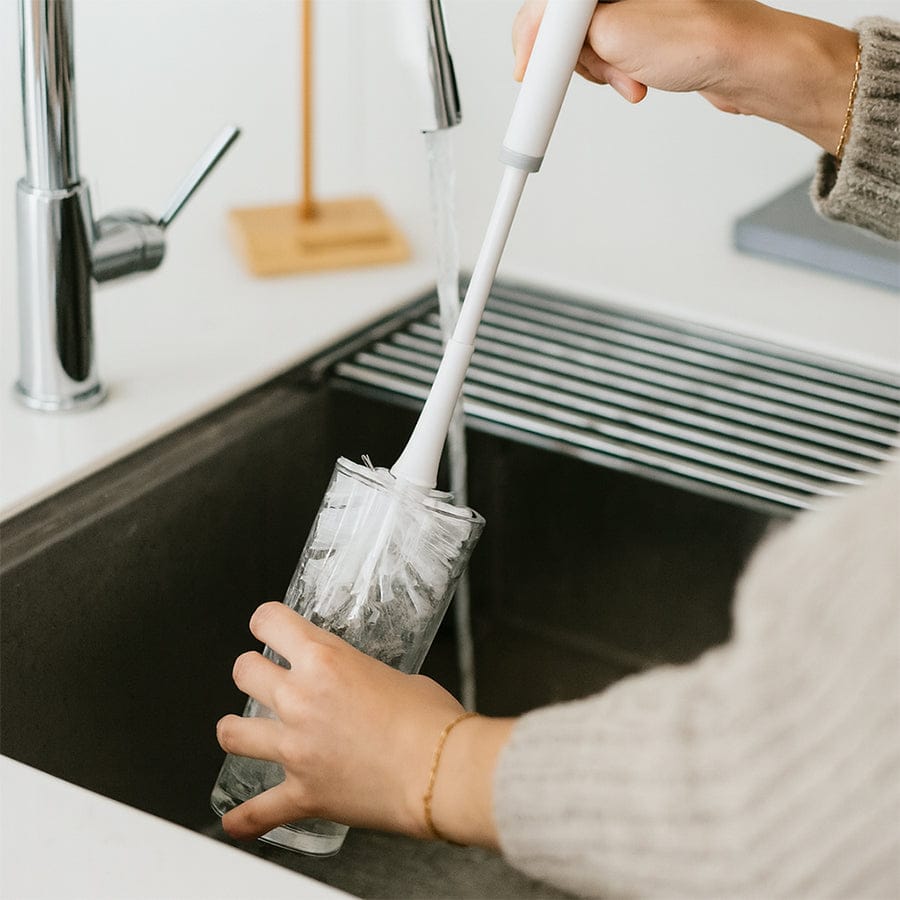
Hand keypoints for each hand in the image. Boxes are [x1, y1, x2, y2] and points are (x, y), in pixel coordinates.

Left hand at [216, 602, 513, 845]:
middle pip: (244, 671)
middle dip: (252, 672)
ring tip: (242, 731)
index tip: (266, 627)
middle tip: (263, 678)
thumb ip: (366, 677)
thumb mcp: (398, 677)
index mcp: (325, 660)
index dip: (265, 622)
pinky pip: (257, 811)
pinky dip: (246, 819)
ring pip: (232, 732)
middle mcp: (300, 698)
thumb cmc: (433, 722)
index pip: (270, 622)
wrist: (443, 772)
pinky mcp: (303, 793)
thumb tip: (366, 689)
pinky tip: (236, 820)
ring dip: (236, 729)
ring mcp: (296, 747)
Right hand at [512, 0, 858, 153]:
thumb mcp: (613, 32)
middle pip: (562, 21)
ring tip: (628, 80)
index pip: (547, 4)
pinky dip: (613, 72)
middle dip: (573, 57)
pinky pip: (605, 50)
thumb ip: (563, 33)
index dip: (534, 35)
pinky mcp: (642, 24)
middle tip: (598, 73)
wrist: (749, 64)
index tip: (531, 70)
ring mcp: (632, 2)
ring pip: (582, 42)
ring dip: (598, 71)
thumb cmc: (703, 38)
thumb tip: (533, 43)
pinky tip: (635, 80)